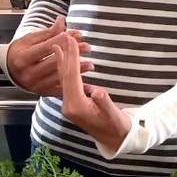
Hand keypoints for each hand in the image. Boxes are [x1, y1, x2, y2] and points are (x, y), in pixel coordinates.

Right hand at [6, 17, 92, 96]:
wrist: (9, 70)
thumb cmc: (20, 52)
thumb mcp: (30, 39)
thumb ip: (47, 33)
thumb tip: (61, 21)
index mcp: (23, 58)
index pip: (46, 48)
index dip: (61, 40)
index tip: (75, 35)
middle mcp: (28, 73)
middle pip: (54, 62)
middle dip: (72, 54)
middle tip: (87, 47)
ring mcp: (35, 85)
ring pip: (59, 77)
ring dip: (76, 71)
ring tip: (90, 64)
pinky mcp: (41, 92)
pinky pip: (60, 89)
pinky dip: (72, 86)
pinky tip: (84, 83)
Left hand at [53, 34, 130, 152]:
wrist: (116, 141)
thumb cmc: (117, 128)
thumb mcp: (113, 115)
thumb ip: (105, 103)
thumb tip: (98, 91)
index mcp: (75, 106)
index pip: (71, 77)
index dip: (71, 57)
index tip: (70, 40)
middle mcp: (68, 105)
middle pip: (64, 76)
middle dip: (63, 55)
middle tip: (60, 36)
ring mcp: (70, 105)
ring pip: (64, 79)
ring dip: (63, 61)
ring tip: (59, 45)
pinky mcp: (73, 105)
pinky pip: (68, 83)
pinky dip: (68, 70)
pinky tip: (67, 63)